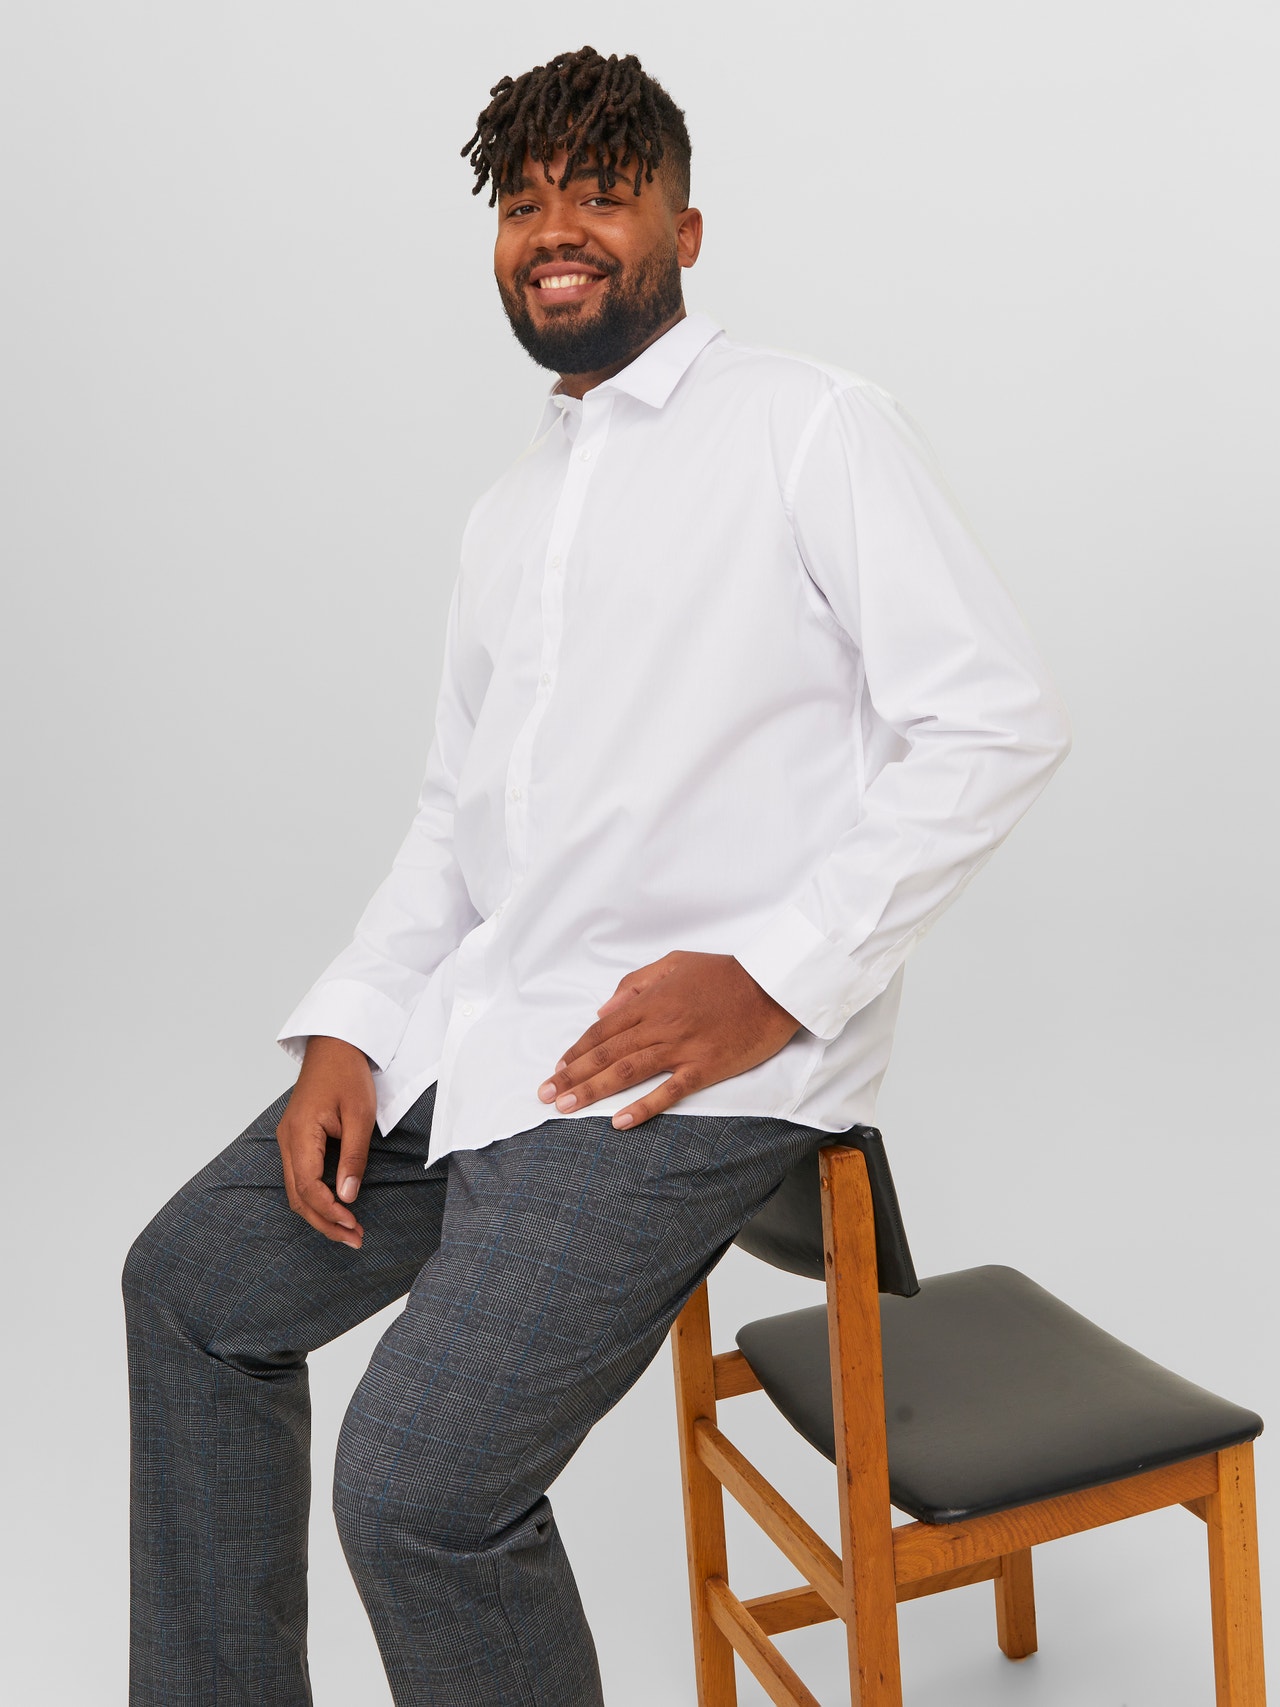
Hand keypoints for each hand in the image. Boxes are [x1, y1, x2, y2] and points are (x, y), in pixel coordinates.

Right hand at [275, 1035, 376, 1248]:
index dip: (330, 1211)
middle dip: (325, 1222)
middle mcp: (288, 1141)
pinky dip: (316, 1198)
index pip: (309, 1187)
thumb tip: (348, 1196)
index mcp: (300, 1134)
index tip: (353, 1225)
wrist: (335, 1047)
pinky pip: (300, 1178)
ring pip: (297, 1191)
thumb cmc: (348, 1075)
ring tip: (348, 1231)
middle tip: (354, 1239)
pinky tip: (336, 1208)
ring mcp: (289, 1141)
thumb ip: (353, 1157)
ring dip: (320, 1214)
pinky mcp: (296, 1140)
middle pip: (299, 1197)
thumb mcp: (359, 1115)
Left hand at [538, 950, 800, 1128]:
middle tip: (546, 1095)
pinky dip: (643, 1107)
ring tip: (567, 1108)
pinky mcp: (705, 1067)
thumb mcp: (675, 962)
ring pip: (628, 1071)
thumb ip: (636, 983)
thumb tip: (603, 1010)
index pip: (603, 1030)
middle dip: (572, 1075)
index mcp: (651, 1000)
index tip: (557, 1068)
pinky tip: (619, 1121)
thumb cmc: (725, 973)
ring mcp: (682, 1047)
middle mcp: (659, 1024)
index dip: (576, 1050)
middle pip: (607, 1054)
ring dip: (593, 1090)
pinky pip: (668, 1090)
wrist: (773, 986)